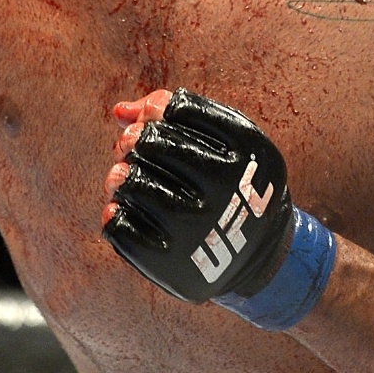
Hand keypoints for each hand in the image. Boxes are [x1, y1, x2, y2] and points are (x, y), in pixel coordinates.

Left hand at [100, 87, 297, 304]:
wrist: (258, 253)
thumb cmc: (233, 182)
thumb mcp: (229, 142)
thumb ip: (177, 115)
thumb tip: (119, 111)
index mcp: (243, 154)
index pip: (178, 110)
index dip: (157, 111)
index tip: (155, 123)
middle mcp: (222, 191)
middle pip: (149, 142)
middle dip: (133, 139)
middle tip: (132, 147)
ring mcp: (195, 229)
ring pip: (130, 181)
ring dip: (120, 175)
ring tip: (127, 178)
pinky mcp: (169, 262)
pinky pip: (118, 224)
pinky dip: (115, 211)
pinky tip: (128, 209)